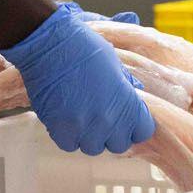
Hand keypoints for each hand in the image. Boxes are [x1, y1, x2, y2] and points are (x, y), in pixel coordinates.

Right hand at [1, 3, 155, 153]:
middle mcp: (109, 119)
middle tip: (102, 117)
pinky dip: (68, 136)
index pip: (143, 131)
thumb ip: (126, 82)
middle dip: (113, 133)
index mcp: (127, 102)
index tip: (127, 119)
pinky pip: (70, 145)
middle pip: (119, 144)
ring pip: (93, 147)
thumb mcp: (114, 61)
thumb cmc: (83, 47)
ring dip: (89, 135)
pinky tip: (66, 118)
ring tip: (81, 116)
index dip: (136, 125)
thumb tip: (135, 89)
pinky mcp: (61, 129)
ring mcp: (85, 127)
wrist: (49, 45)